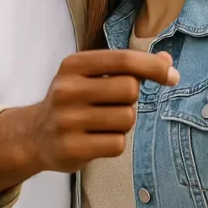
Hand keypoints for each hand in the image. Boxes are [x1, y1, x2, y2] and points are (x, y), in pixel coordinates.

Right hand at [29, 49, 179, 171]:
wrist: (35, 135)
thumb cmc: (74, 100)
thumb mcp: (93, 74)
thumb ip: (129, 67)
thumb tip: (167, 62)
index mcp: (73, 64)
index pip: (124, 60)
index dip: (153, 67)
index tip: (172, 76)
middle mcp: (67, 89)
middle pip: (130, 89)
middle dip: (132, 99)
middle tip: (114, 104)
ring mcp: (67, 120)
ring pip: (127, 118)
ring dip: (124, 122)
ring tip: (103, 123)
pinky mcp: (71, 148)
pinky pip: (117, 144)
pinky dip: (115, 142)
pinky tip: (97, 140)